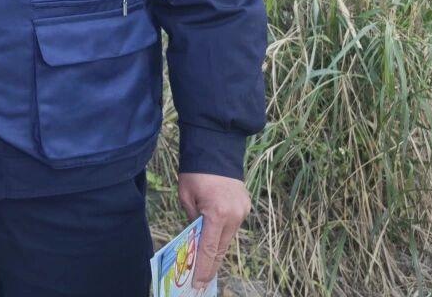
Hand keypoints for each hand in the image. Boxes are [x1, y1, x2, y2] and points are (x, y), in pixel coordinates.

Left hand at [177, 172, 250, 290]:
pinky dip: (223, 233)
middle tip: (201, 281)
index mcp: (217, 213)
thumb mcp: (186, 197)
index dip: (204, 268)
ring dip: (217, 249)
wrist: (216, 148)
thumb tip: (195, 238)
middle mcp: (234, 215)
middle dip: (211, 265)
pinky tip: (214, 240)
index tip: (198, 283)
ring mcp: (243, 211)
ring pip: (228, 238)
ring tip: (206, 265)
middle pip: (222, 248)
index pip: (210, 248)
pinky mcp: (246, 206)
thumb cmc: (195, 172)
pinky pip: (233, 225)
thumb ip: (192, 220)